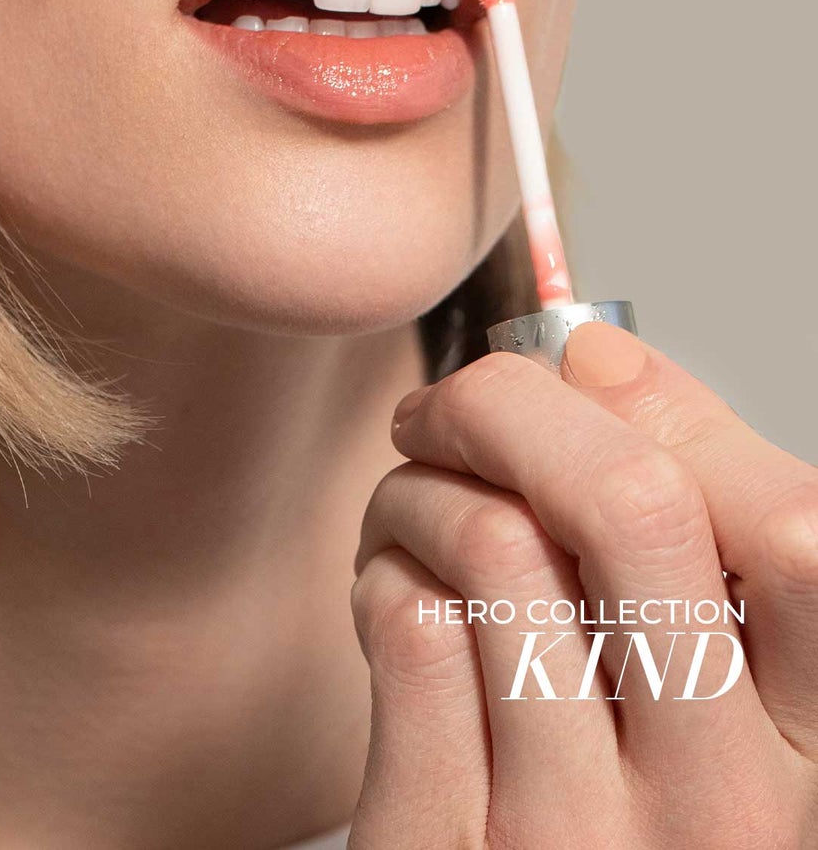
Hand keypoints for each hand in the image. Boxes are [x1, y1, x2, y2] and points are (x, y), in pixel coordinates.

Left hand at [348, 323, 817, 847]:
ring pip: (491, 541)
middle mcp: (716, 807)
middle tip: (450, 406)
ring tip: (412, 506)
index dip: (673, 408)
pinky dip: (381, 567)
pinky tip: (392, 586)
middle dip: (510, 402)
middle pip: (630, 504)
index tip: (580, 367)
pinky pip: (406, 620)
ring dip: (420, 486)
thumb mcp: (696, 693)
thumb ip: (678, 530)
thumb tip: (595, 355)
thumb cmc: (611, 814)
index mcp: (806, 752)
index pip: (795, 532)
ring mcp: (576, 839)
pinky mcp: (442, 845)